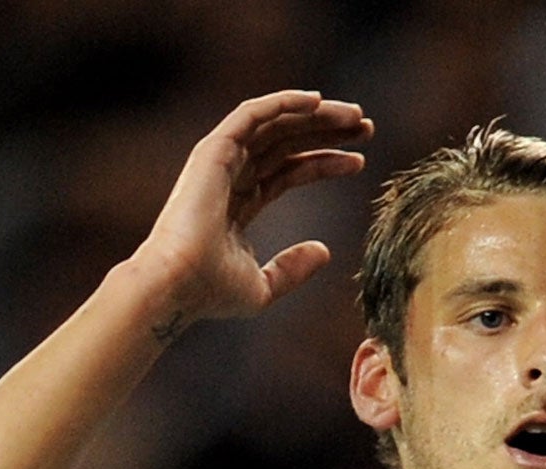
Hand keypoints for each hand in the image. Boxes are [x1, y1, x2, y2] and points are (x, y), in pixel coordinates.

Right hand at [134, 90, 371, 330]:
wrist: (179, 285)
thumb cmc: (211, 292)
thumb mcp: (264, 287)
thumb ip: (292, 269)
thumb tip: (325, 251)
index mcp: (241, 202)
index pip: (290, 172)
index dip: (324, 163)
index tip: (360, 160)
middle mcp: (231, 175)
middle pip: (287, 142)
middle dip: (327, 131)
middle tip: (366, 127)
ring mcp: (221, 161)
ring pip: (275, 124)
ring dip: (315, 114)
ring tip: (355, 115)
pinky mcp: (214, 150)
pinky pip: (252, 115)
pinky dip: (282, 102)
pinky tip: (315, 100)